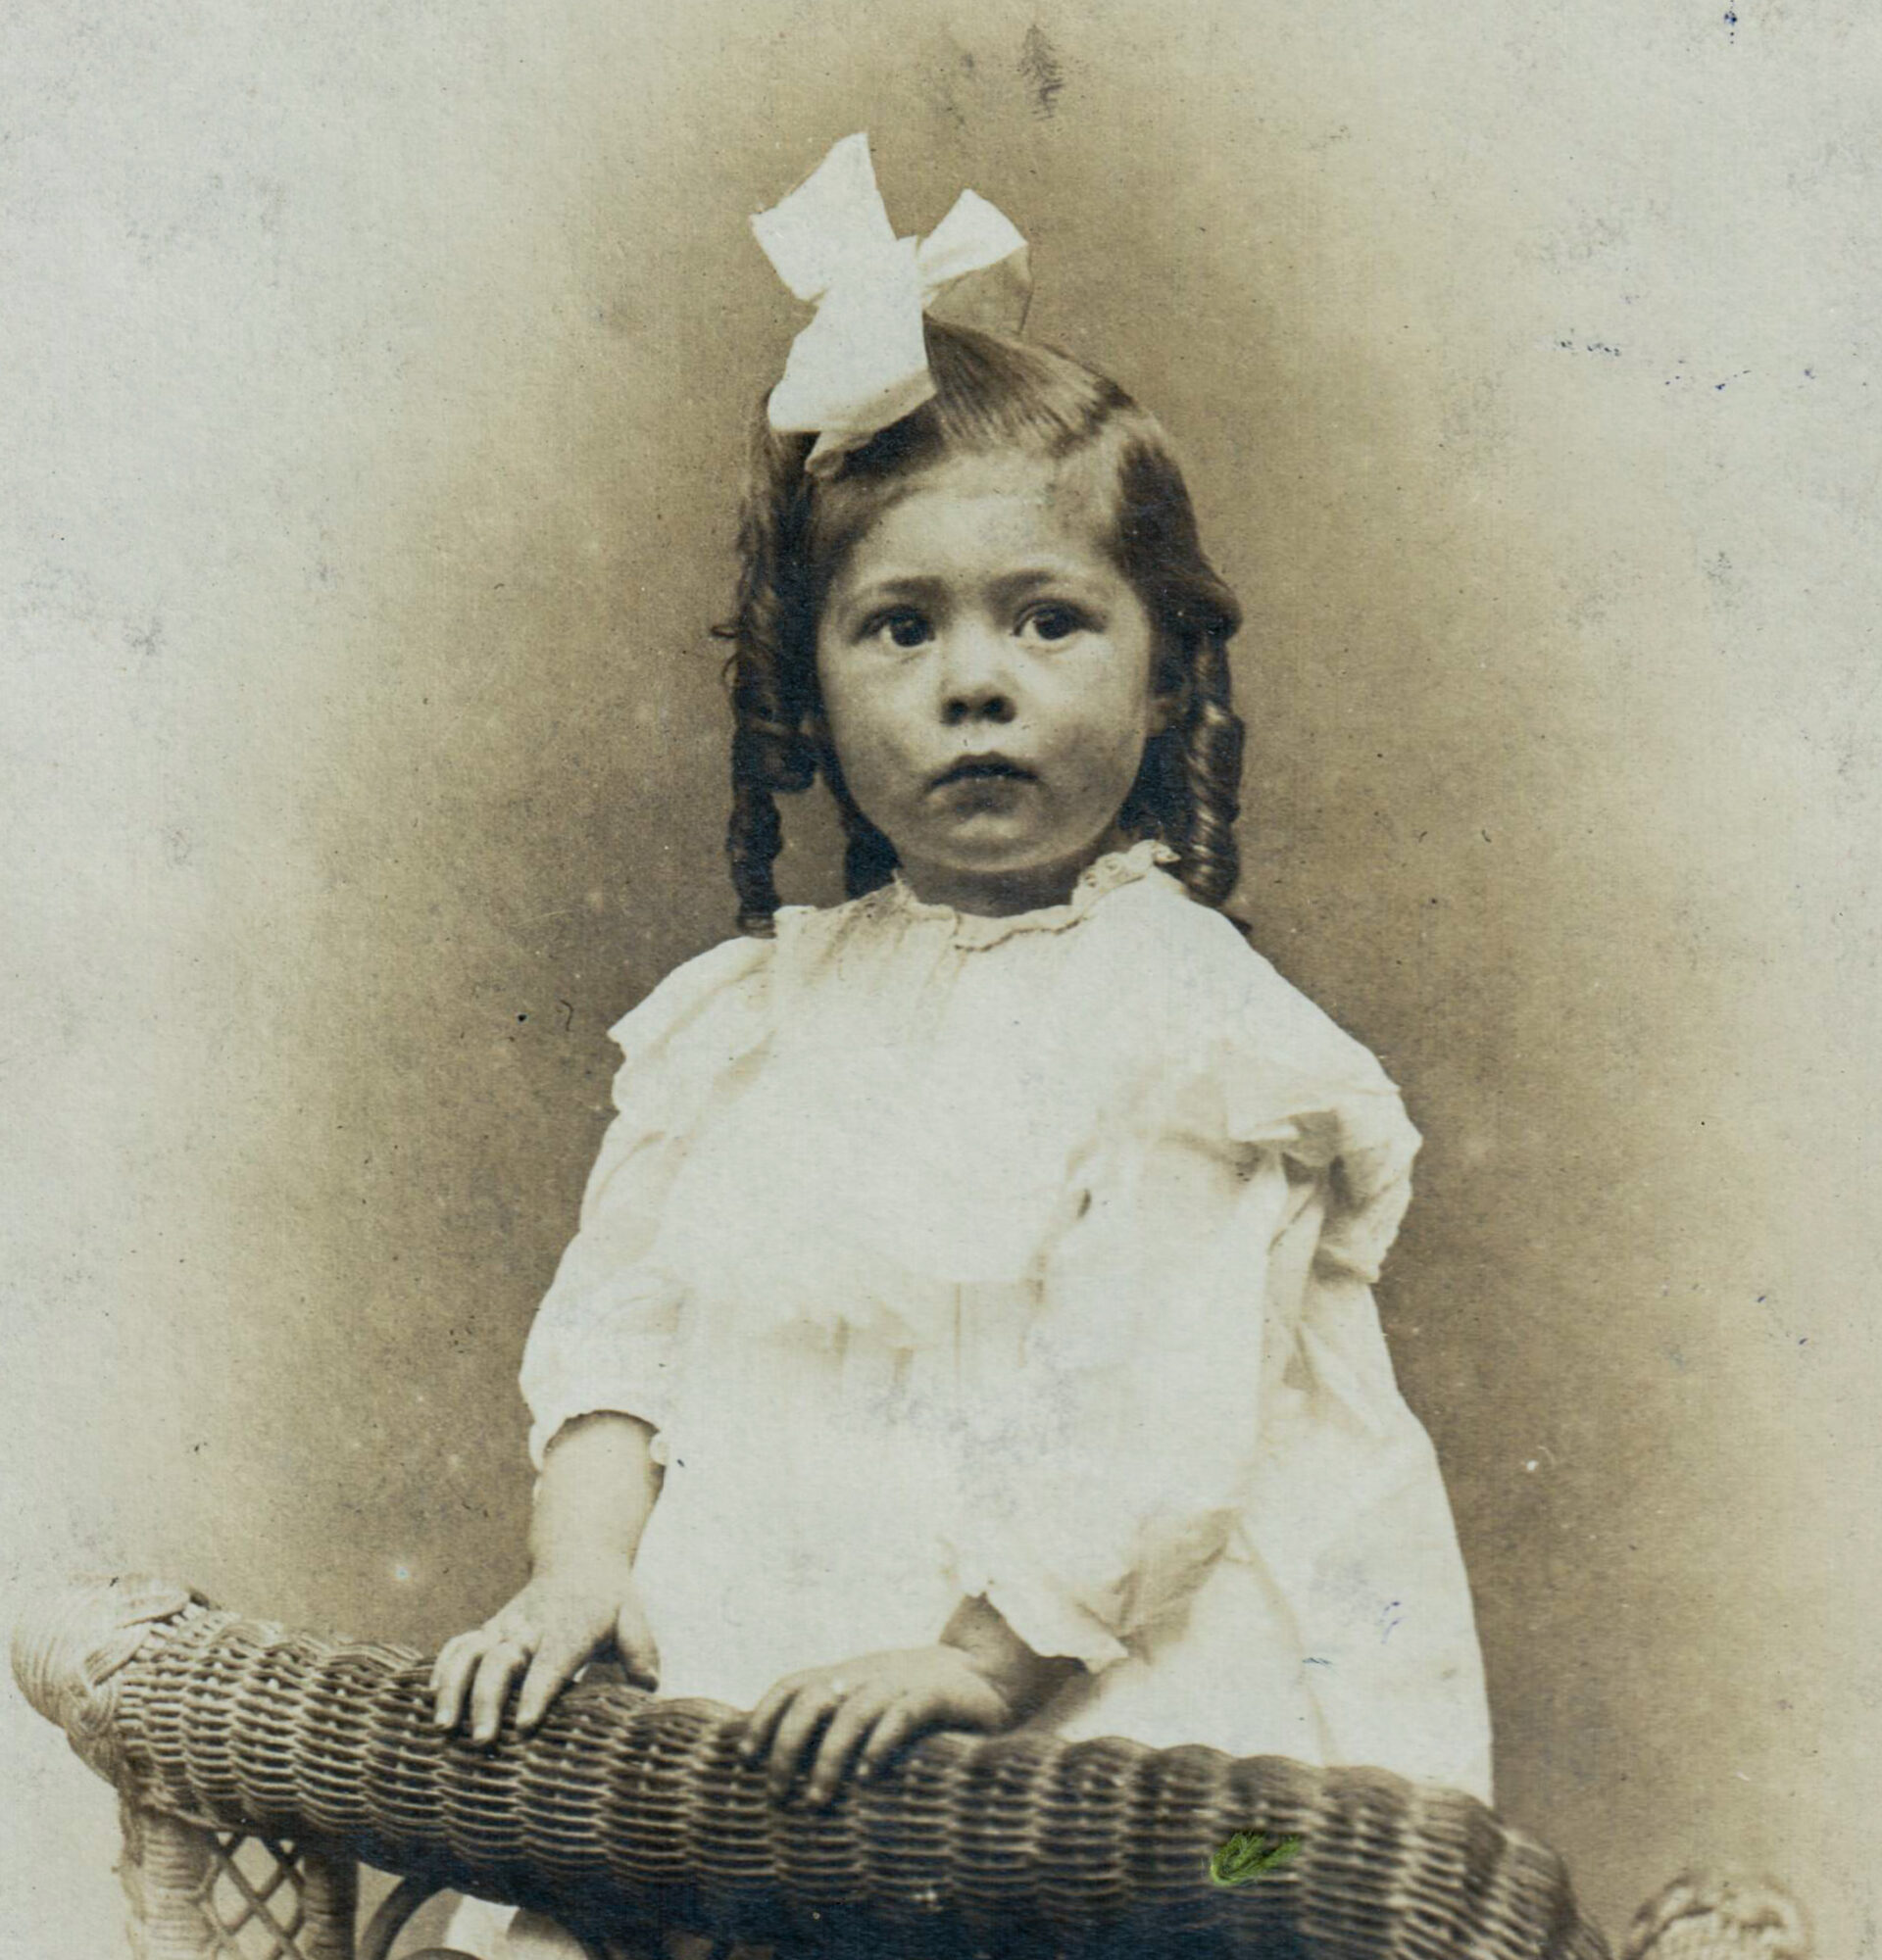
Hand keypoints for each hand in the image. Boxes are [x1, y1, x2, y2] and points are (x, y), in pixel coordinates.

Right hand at [429, 1555, 659, 1744]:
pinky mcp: (488, 1630)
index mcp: (570, 1629)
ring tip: (443, 1727)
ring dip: (453, 1687)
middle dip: (488, 1701)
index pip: (552, 1663)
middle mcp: (531, 1628)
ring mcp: (504, 1628)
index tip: (525, 1724)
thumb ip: (641, 1653)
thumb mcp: (633, 1619)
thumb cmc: (609, 1601)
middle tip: (482, 1740)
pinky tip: (431, 1697)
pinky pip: (458, 1645)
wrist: (579, 1558)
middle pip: (501, 1662)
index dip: (538, 1692)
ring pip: (470, 1652)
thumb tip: (649, 1690)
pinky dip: (442, 1668)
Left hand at [740, 1645, 1016, 1807]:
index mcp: (849, 1675)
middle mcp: (868, 1675)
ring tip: (818, 1798)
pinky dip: (880, 1742)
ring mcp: (901, 1682)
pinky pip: (902, 1714)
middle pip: (812, 1699)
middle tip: (779, 1793)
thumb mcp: (876, 1700)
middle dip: (788, 1745)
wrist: (989, 1669)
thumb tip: (788, 1768)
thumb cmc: (923, 1697)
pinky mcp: (936, 1695)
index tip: (744, 1757)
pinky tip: (868, 1773)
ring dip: (829, 1756)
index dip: (764, 1716)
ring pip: (853, 1711)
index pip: (792, 1684)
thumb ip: (841, 1720)